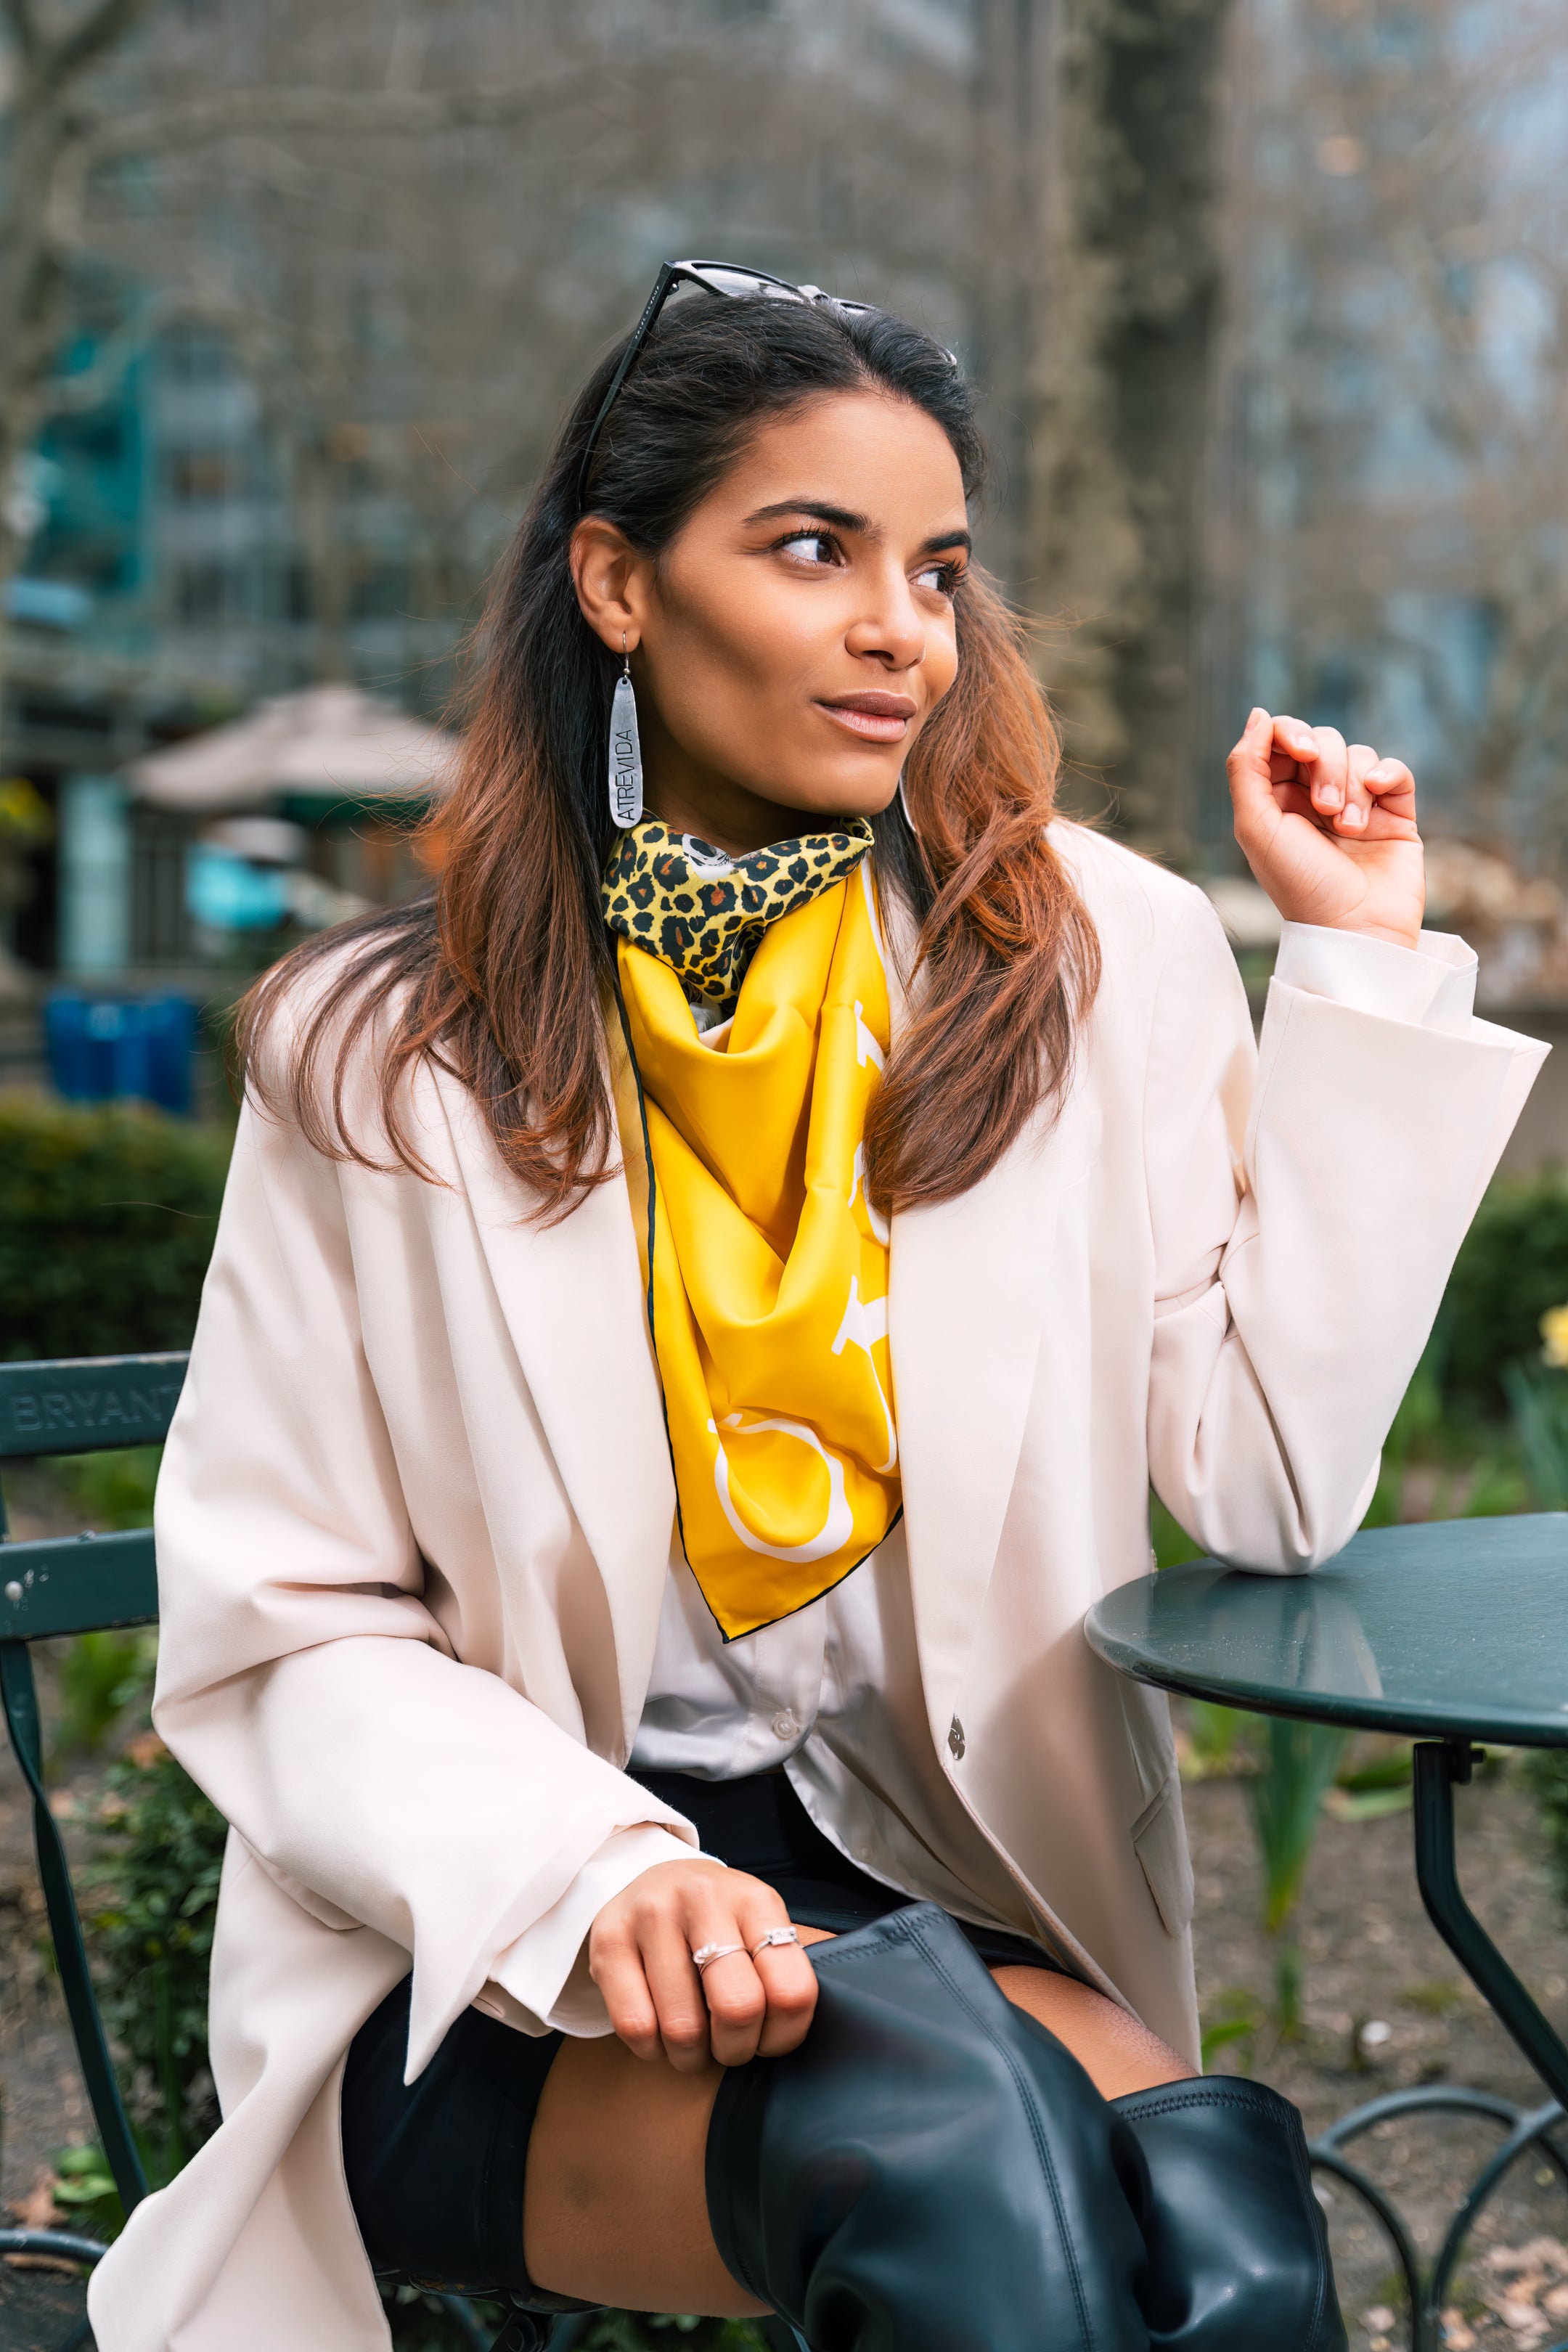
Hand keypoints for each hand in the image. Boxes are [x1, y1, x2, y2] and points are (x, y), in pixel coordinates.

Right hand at [588, 1859, 818, 2071]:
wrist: (649, 1881)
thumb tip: (837, 2008)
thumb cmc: (718, 1923)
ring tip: (693, 2042)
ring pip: (683, 2028)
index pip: (792, 1990)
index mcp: (755, 1899)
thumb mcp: (759, 1927)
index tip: (768, 2037)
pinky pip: (636, 2028)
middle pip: (739, 2008)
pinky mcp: (607, 1939)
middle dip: (736, 2050)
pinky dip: (651, 2051)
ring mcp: (651, 1915)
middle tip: (728, 2046)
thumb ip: (790, 1967)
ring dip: (691, 2056)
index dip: (784, 2036)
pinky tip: (659, 2034)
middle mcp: (703, 1897)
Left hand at [1227, 708, 1424, 951]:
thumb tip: (1259, 714)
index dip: (1292, 734)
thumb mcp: (1255, 825)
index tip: (1301, 753)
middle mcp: (1315, 800)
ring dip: (1351, 786)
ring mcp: (1357, 805)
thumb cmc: (1299, 884)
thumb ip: (1247, 767)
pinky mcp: (1394, 814)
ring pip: (1358, 754)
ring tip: (1347, 829)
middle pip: (1322, 742)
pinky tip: (1377, 798)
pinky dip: (1387, 775)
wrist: (1354, 928)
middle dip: (1325, 765)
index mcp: (1277, 801)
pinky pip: (1394, 770)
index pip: (1283, 740)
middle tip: (1323, 809)